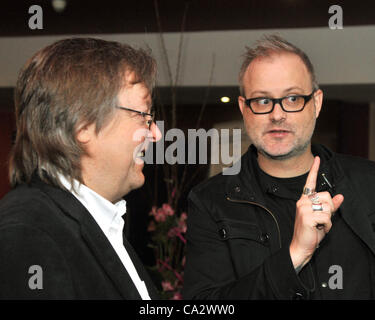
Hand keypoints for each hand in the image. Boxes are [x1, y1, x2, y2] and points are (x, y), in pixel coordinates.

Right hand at [289, 156, 343, 270]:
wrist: (301, 246)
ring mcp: (303, 208)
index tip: (317, 159)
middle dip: (330, 209)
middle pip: (326, 196)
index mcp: (304, 200)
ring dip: (328, 219)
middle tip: (321, 219)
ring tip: (319, 225)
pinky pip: (326, 217)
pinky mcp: (307, 216)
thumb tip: (340, 196)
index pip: (310, 183)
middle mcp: (302, 201)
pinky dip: (327, 225)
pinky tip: (318, 228)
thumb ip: (331, 206)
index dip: (315, 170)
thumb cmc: (310, 232)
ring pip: (328, 207)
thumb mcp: (322, 218)